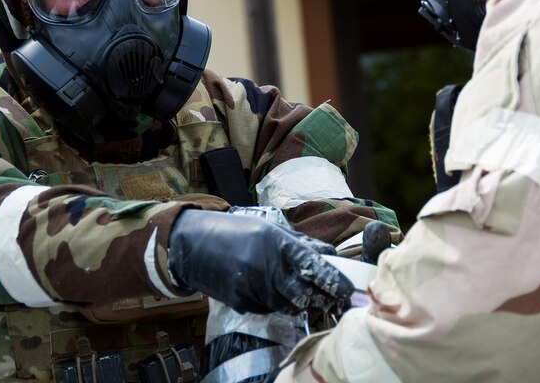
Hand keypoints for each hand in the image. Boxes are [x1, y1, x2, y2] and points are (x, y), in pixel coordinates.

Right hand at [167, 209, 352, 314]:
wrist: (194, 244)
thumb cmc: (236, 232)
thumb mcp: (270, 229)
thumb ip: (300, 244)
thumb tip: (330, 256)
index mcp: (277, 244)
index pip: (314, 267)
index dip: (334, 281)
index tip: (346, 289)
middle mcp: (266, 267)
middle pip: (304, 294)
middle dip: (322, 299)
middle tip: (332, 299)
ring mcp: (252, 287)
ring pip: (288, 306)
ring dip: (299, 302)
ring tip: (299, 292)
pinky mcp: (241, 302)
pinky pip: (268, 309)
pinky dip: (274, 304)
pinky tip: (269, 290)